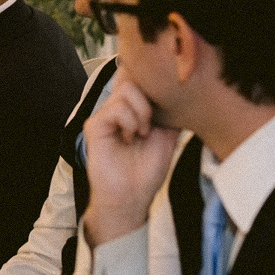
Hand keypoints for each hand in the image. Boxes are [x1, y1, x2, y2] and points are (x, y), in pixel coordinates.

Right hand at [81, 78, 179, 247]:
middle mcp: (117, 109)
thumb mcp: (168, 137)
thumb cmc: (147, 172)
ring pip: (126, 89)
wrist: (131, 197)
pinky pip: (115, 108)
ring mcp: (104, 116)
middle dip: (151, 98)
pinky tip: (130, 137)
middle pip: (133, 77)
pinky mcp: (95, 126)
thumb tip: (180, 91)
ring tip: (142, 133)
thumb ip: (170, 112)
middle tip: (152, 124)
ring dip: (142, 112)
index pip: (139, 78)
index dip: (153, 83)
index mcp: (132, 109)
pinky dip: (129, 121)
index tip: (165, 103)